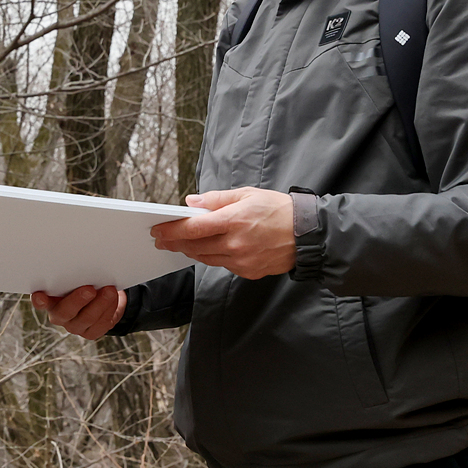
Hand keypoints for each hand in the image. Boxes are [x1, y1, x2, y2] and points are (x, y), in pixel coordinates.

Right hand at [31, 284, 125, 339]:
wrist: (99, 298)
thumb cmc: (83, 283)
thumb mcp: (75, 279)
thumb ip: (73, 277)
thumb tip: (83, 267)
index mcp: (50, 300)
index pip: (40, 302)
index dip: (39, 301)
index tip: (40, 296)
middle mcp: (59, 316)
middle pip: (65, 312)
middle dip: (78, 300)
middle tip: (90, 289)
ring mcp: (74, 327)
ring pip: (87, 318)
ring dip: (101, 303)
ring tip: (110, 290)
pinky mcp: (90, 333)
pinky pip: (101, 324)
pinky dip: (109, 309)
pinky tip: (113, 299)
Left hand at [149, 186, 296, 278]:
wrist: (309, 234)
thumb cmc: (279, 210)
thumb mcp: (247, 195)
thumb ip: (216, 199)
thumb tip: (191, 203)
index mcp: (233, 221)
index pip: (193, 228)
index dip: (171, 230)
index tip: (158, 230)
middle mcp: (236, 244)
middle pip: (195, 246)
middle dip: (175, 242)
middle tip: (161, 240)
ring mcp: (242, 260)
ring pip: (206, 258)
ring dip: (190, 251)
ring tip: (180, 244)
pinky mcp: (249, 272)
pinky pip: (223, 265)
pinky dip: (212, 257)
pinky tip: (207, 250)